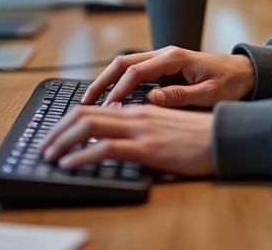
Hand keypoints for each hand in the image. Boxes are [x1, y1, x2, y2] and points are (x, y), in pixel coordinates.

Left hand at [38, 105, 214, 176]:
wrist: (226, 137)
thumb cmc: (202, 136)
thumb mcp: (168, 125)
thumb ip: (145, 126)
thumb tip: (123, 135)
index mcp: (141, 108)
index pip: (96, 108)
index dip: (71, 119)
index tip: (56, 134)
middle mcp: (137, 113)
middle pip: (85, 113)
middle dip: (58, 129)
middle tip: (45, 145)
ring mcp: (141, 129)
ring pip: (89, 126)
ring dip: (63, 140)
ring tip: (49, 154)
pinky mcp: (147, 147)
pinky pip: (105, 148)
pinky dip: (81, 155)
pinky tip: (69, 164)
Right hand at [82, 46, 254, 107]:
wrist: (244, 72)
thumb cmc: (230, 83)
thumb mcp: (209, 93)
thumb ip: (181, 96)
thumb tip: (151, 100)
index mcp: (174, 57)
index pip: (137, 71)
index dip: (119, 89)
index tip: (107, 107)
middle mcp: (165, 54)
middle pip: (123, 63)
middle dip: (102, 81)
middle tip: (85, 101)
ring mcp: (163, 60)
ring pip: (126, 66)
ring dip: (107, 81)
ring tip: (91, 101)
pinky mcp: (163, 68)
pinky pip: (135, 73)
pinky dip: (119, 83)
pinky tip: (110, 99)